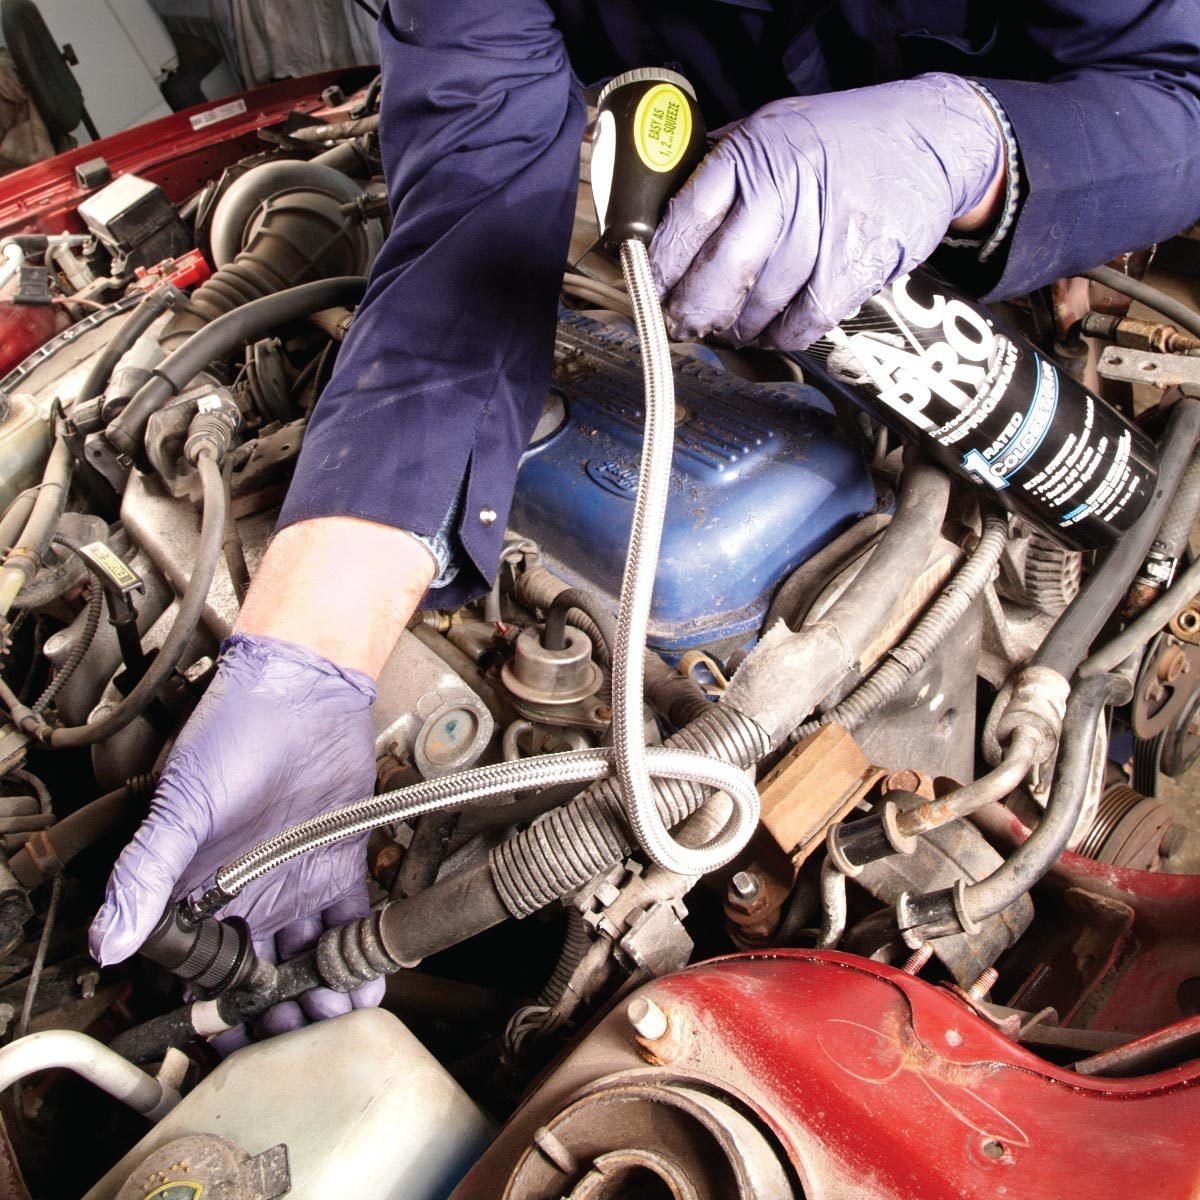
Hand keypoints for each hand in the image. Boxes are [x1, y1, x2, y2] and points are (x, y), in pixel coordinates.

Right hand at [89, 633, 384, 1034]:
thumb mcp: (178, 807)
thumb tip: (108, 941)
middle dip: (277, 1012)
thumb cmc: (230, 734)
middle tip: (295, 1041)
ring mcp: (297, 878)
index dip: (216, 1008)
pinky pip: (351, 918)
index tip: (231, 1041)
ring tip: (333, 1018)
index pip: (203, 968)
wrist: (300, 690)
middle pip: (262, 973)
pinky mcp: (341, 860)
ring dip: (321, 990)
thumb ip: (146, 873)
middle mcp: (249, 891)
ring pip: (309, 955)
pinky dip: (359, 950)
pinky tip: (367, 980)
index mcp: (201, 887)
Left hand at [650, 73, 1004, 349]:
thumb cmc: (839, 139)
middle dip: (692, 311)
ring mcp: (823, 229)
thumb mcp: (771, 129)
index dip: (661, 265)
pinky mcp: (856, 265)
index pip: (687, 217)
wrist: (931, 137)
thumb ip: (721, 168)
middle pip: (720, 272)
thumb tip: (662, 215)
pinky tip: (772, 333)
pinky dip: (781, 337)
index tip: (645, 291)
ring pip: (759, 305)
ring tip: (728, 329)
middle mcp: (784, 189)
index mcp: (751, 153)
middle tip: (680, 328)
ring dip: (736, 328)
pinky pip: (803, 322)